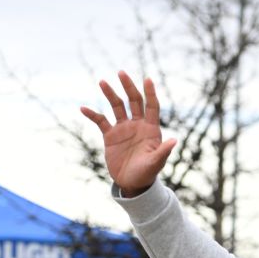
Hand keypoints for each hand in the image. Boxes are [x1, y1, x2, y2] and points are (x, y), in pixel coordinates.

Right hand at [80, 71, 176, 194]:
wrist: (131, 184)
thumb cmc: (147, 174)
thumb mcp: (155, 163)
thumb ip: (163, 151)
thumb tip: (175, 140)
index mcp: (151, 129)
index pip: (152, 106)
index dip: (150, 93)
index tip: (147, 79)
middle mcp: (137, 125)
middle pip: (134, 101)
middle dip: (128, 87)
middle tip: (121, 73)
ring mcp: (123, 129)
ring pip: (117, 107)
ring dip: (110, 94)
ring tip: (102, 81)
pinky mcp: (110, 136)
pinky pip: (100, 121)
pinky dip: (93, 114)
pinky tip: (83, 108)